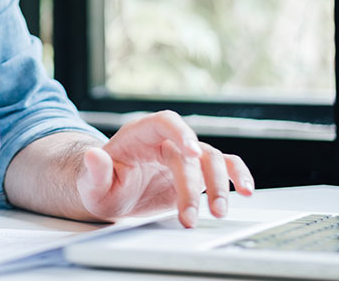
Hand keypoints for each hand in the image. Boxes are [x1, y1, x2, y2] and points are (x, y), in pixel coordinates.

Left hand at [76, 110, 253, 227]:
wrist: (112, 195)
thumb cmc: (101, 186)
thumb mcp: (92, 184)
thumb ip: (95, 171)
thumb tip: (93, 155)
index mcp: (140, 135)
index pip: (165, 122)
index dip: (181, 133)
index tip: (191, 152)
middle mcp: (165, 141)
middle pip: (190, 152)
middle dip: (194, 184)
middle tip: (190, 216)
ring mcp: (183, 157)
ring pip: (212, 160)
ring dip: (219, 185)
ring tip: (217, 212)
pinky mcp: (196, 173)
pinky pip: (224, 167)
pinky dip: (238, 176)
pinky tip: (246, 190)